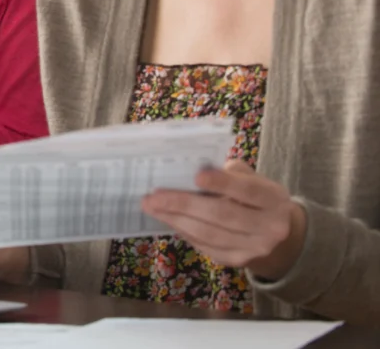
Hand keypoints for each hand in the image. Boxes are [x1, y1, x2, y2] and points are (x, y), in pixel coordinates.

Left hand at [142, 159, 306, 280]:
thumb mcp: (254, 179)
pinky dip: (183, 231)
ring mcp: (254, 248)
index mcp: (275, 199)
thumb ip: (231, 172)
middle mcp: (270, 227)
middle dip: (184, 204)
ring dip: (176, 219)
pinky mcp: (237, 261)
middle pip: (222, 215)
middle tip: (155, 195)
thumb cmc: (256, 197)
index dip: (222, 183)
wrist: (277, 234)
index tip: (196, 177)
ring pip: (209, 234)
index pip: (248, 191)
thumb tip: (194, 168)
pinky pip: (205, 246)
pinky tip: (167, 218)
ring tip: (152, 206)